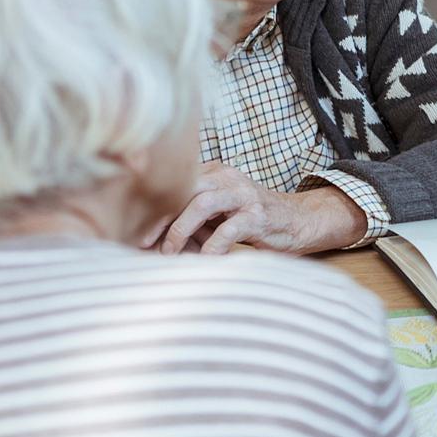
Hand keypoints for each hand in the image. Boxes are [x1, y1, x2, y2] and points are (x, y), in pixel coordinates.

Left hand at [153, 162, 366, 254]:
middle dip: (160, 217)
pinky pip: (229, 231)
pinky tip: (203, 263)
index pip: (176, 186)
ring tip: (170, 253)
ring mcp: (244, 196)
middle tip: (143, 243)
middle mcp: (228, 178)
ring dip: (181, 230)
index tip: (137, 233)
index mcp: (215, 173)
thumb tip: (153, 234)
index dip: (154, 209)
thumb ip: (194, 213)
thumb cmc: (252, 220)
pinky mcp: (259, 216)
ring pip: (202, 204)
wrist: (299, 221)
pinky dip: (212, 248)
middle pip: (184, 190)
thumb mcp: (221, 210)